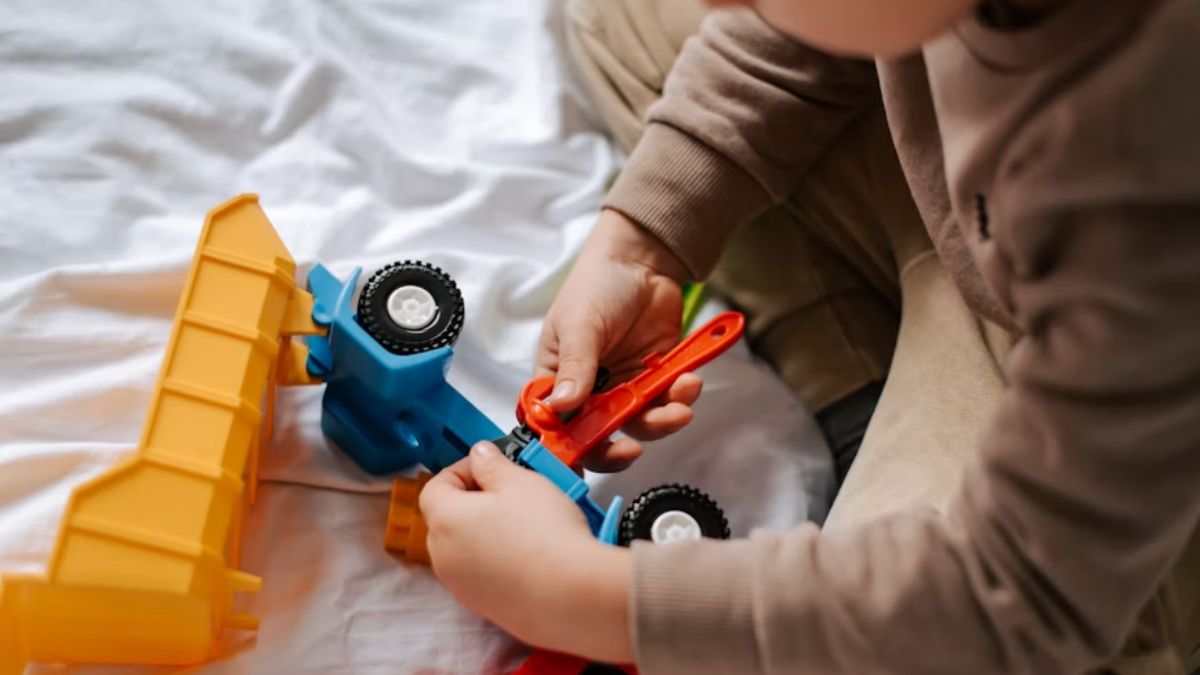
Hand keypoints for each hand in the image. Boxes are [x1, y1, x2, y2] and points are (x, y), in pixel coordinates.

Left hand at [420, 442, 633, 663]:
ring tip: (525, 523)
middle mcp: (443, 556)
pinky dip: (498, 560)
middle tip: (510, 492)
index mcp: (445, 519)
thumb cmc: (545, 534)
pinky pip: (482, 574)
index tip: (490, 466)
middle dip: (475, 501)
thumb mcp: (521, 481)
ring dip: (486, 531)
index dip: (462, 470)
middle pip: (448, 518)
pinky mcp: (483, 607)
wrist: (571, 594)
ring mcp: (461, 586)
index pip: (435, 486)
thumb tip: (480, 455)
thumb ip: (492, 464)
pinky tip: (529, 554)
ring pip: (465, 548)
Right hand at [538, 208, 703, 471]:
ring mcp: (624, 387)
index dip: (564, 450)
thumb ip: (575, 367)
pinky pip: (667, 401)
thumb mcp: (579, 324)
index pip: (554, 427)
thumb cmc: (596, 285)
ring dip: (661, 421)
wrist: (643, 261)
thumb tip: (562, 407)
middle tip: (633, 451)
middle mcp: (589, 392)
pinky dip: (681, 398)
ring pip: (639, 424)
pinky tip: (690, 382)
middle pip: (598, 437)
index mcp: (557, 380)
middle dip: (617, 449)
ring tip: (680, 405)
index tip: (580, 462)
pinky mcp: (656, 378)